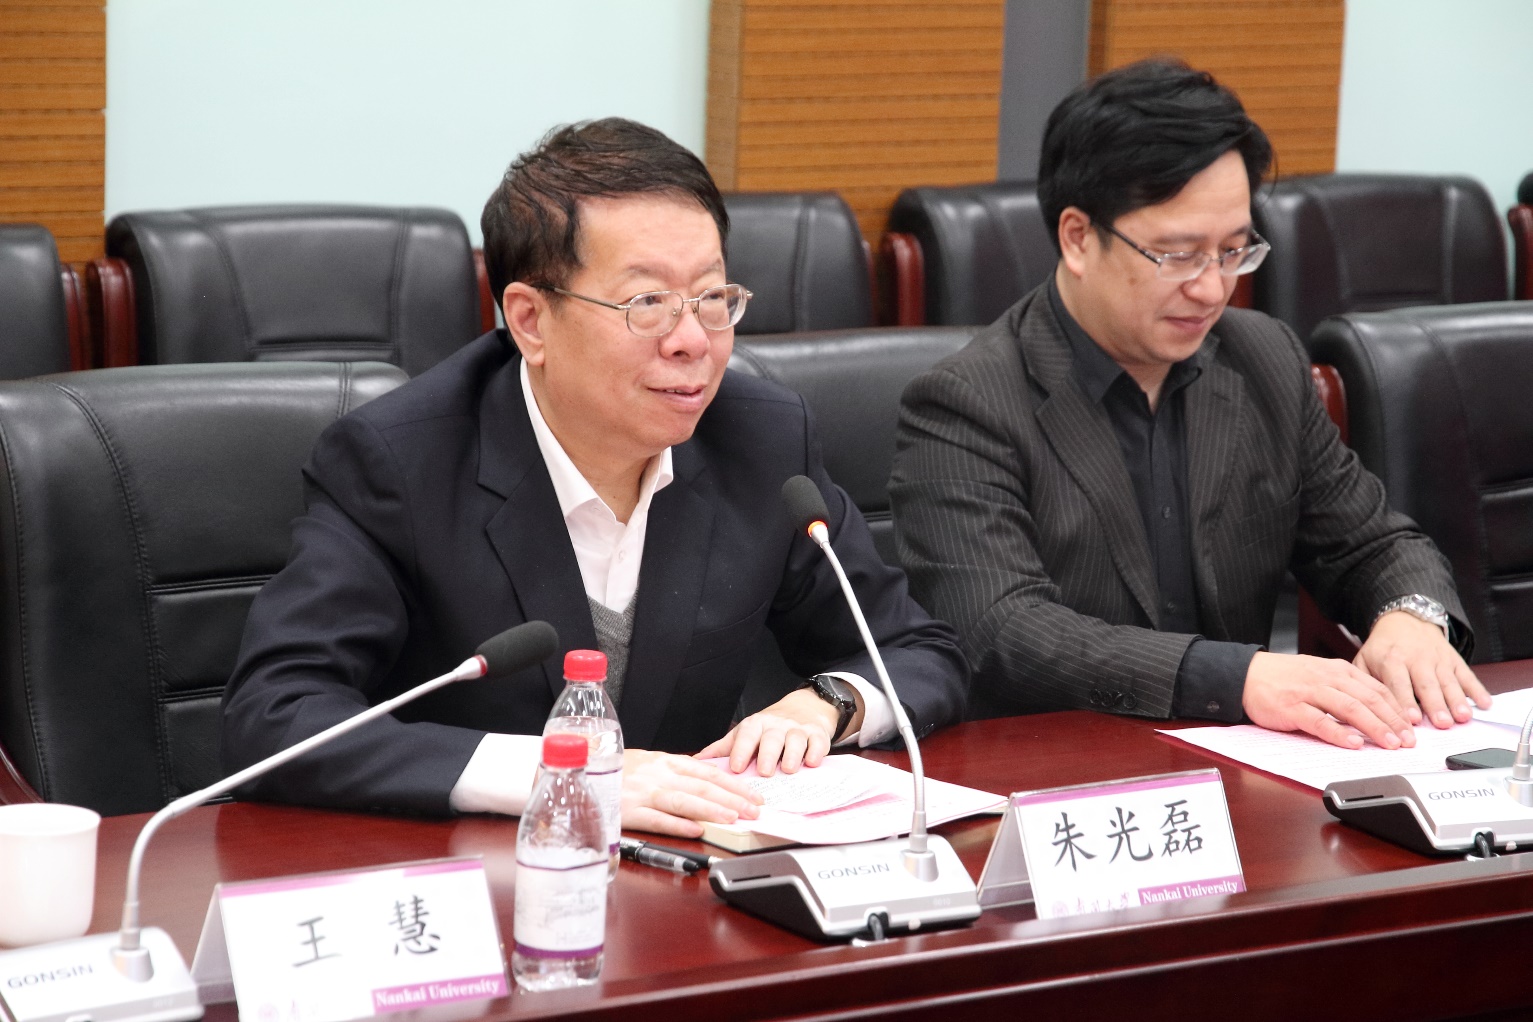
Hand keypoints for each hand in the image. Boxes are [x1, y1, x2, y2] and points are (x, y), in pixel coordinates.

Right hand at [619, 749, 761, 838]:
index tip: (754, 795)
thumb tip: (707, 781)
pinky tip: (695, 830)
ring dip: (710, 809)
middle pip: (702, 786)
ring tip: (732, 818)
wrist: (578, 769)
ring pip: (683, 800)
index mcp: (665, 761)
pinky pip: (656, 819)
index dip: (734, 784)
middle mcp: (657, 774)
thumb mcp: (648, 764)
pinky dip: (677, 824)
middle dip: (732, 798)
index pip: (708, 772)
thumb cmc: (615, 769)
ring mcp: (642, 793)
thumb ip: (675, 773)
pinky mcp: (627, 811)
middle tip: (754, 810)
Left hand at [695, 687, 859, 776]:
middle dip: (767, 754)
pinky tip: (812, 763)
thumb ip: (722, 748)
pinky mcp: (817, 734)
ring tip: (788, 770)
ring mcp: (798, 730)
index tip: (736, 767)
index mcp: (755, 725)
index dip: (741, 751)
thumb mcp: (745, 733)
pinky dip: (816, 752)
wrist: (804, 707)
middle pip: (771, 738)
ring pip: (795, 740)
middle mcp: (776, 726)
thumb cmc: (769, 727)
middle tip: (764, 771)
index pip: (746, 736)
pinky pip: (817, 742)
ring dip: (792, 754)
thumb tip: (695, 761)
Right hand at [1242, 651, 1415, 749]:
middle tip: (1409, 741)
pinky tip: (1353, 743)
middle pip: (1368, 699)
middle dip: (1392, 721)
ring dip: (1373, 727)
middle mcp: (1327, 678)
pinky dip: (1338, 733)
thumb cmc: (1284, 678)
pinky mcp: (1291, 707)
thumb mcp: (1320, 675)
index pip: (1376, 689)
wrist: (1247, 674)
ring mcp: (1309, 692)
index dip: (1398, 710)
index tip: (1412, 728)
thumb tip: (1376, 711)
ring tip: (1390, 744)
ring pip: (1349, 708)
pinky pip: (1319, 721)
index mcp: (1338, 670)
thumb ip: (1346, 690)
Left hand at [1354, 610, 1489, 728]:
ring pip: (1449, 682)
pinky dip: (1478, 690)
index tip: (1412, 720)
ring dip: (1457, 700)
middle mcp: (1416, 659)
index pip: (1398, 683)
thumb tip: (1365, 710)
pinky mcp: (1454, 660)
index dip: (1406, 702)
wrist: (1404, 621)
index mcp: (1390, 660)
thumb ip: (1363, 683)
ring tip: (1463, 717)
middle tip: (1442, 724)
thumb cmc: (1382, 649)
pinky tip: (1486, 704)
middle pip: (1427, 684)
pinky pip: (1467, 675)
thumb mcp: (1364, 660)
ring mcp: (1437, 659)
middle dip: (1435, 705)